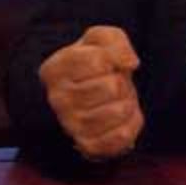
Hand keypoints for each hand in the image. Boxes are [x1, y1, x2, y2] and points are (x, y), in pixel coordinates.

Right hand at [38, 26, 143, 160]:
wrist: (90, 93)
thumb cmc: (94, 63)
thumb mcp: (101, 39)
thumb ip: (115, 42)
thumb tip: (129, 63)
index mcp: (54, 70)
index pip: (98, 61)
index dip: (113, 58)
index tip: (108, 62)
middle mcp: (57, 100)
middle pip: (112, 87)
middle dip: (121, 81)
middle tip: (112, 82)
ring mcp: (71, 125)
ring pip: (120, 110)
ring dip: (127, 101)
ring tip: (114, 98)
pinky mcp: (88, 145)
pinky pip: (124, 134)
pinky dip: (131, 121)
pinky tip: (119, 116)